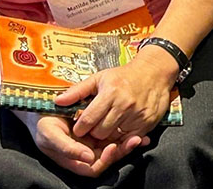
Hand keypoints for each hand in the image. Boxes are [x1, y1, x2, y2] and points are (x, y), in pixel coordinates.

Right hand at [15, 110, 148, 176]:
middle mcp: (85, 153)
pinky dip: (127, 136)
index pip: (93, 168)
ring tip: (140, 138)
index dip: (104, 162)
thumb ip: (67, 148)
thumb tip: (89, 158)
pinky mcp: (101, 130)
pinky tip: (141, 133)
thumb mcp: (50, 134)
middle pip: (108, 160)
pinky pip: (117, 136)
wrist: (45, 104)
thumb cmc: (45, 121)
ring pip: (115, 149)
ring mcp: (94, 142)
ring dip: (127, 146)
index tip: (112, 148)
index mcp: (74, 158)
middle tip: (134, 141)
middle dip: (122, 153)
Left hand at [55, 47, 178, 139]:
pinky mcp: (147, 123)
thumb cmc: (124, 76)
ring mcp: (137, 115)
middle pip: (99, 132)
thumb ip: (78, 91)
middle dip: (93, 133)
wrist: (155, 72)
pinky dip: (122, 137)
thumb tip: (57, 101)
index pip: (87, 120)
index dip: (80, 127)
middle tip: (95, 126)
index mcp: (110, 93)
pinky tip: (120, 128)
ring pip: (113, 138)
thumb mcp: (100, 77)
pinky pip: (128, 139)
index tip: (80, 126)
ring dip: (107, 136)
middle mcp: (124, 105)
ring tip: (107, 126)